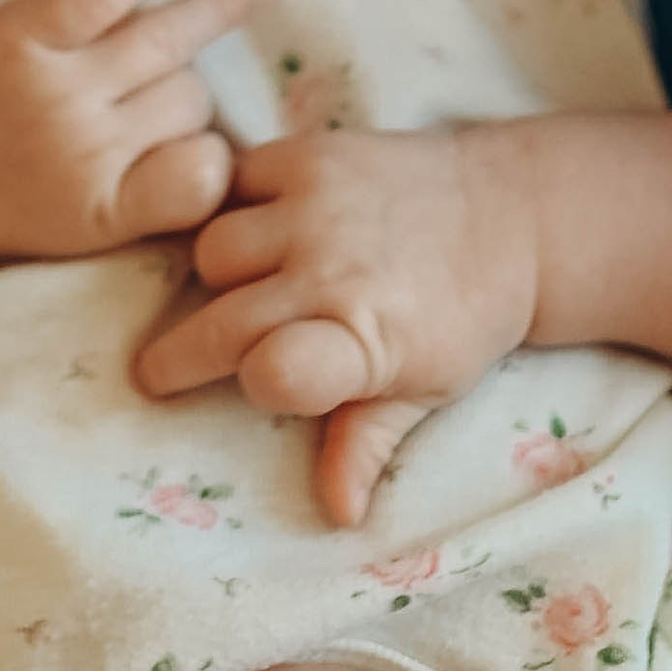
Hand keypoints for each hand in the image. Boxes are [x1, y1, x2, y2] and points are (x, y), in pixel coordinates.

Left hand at [0, 0, 251, 266]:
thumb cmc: (8, 203)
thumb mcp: (88, 230)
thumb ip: (156, 197)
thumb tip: (231, 144)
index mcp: (105, 211)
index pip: (207, 169)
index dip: (214, 156)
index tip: (205, 152)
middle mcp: (84, 147)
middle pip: (190, 100)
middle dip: (187, 96)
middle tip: (156, 99)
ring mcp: (55, 84)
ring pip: (165, 41)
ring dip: (204, 14)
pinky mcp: (21, 32)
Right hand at [134, 124, 538, 524]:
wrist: (511, 214)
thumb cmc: (463, 319)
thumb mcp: (428, 392)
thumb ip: (368, 445)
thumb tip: (338, 515)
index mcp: (366, 340)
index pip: (274, 373)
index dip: (249, 384)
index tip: (228, 391)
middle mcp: (333, 272)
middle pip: (220, 322)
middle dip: (182, 354)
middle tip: (160, 372)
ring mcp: (316, 207)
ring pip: (213, 250)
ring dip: (215, 277)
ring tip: (234, 292)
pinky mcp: (307, 155)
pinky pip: (230, 183)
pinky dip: (227, 206)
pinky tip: (249, 230)